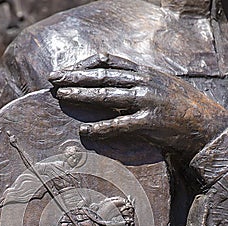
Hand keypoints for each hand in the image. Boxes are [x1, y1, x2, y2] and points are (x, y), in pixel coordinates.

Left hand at [50, 53, 227, 159]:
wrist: (206, 125)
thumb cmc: (181, 109)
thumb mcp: (160, 87)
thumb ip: (138, 85)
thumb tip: (113, 89)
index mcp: (145, 72)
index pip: (109, 61)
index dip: (85, 64)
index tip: (68, 69)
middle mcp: (144, 82)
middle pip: (103, 75)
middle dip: (75, 76)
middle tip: (53, 79)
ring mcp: (147, 101)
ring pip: (108, 95)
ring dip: (82, 94)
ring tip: (62, 96)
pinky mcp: (150, 123)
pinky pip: (119, 125)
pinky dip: (100, 128)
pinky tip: (84, 130)